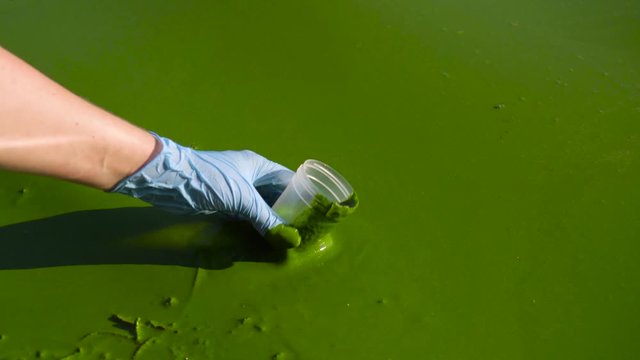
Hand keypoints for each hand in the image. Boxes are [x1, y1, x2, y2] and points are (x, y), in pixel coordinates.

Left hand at [111, 134, 300, 247]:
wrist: (170, 181)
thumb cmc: (210, 180)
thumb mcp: (243, 198)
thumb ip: (266, 219)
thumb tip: (292, 239)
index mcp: (259, 166)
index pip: (288, 179)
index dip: (302, 194)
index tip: (314, 213)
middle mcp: (251, 177)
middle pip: (276, 195)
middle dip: (288, 212)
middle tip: (303, 232)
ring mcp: (237, 191)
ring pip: (261, 208)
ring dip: (271, 222)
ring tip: (288, 239)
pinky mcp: (224, 204)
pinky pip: (247, 216)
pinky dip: (256, 227)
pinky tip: (266, 239)